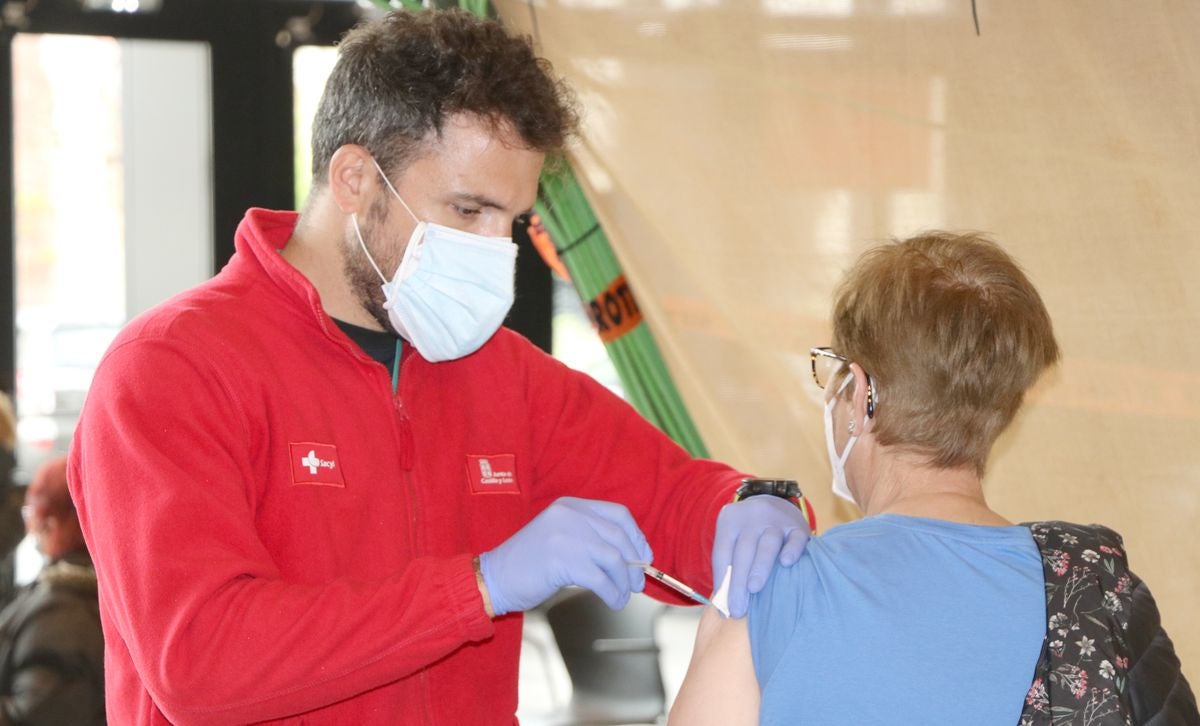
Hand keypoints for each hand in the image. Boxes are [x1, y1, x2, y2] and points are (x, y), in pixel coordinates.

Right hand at [479, 497, 652, 615]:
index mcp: (570, 506)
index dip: (636, 536)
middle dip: (634, 563)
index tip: (644, 555)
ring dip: (623, 582)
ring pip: (613, 559)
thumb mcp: (560, 539)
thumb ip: (590, 539)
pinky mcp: (562, 560)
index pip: (617, 514)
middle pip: (618, 537)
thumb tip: (630, 559)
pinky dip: (612, 593)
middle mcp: (569, 516)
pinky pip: (601, 579)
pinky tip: (612, 602)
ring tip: (623, 596)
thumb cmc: (528, 565)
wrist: (494, 578)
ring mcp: (566, 536)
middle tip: (637, 583)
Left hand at [711, 496, 809, 617]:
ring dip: (760, 567)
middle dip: (738, 582)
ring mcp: (776, 520)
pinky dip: (791, 550)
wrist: (774, 501)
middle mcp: (752, 517)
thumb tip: (724, 607)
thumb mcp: (732, 538)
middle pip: (743, 551)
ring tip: (754, 589)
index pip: (722, 553)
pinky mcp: (797, 525)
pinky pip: (795, 538)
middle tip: (738, 609)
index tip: (724, 609)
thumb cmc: (748, 531)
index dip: (721, 581)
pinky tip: (786, 563)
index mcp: (730, 520)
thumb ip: (727, 565)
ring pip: (767, 544)